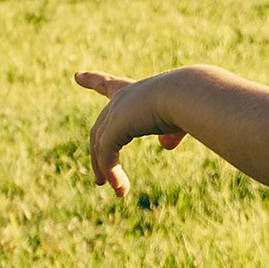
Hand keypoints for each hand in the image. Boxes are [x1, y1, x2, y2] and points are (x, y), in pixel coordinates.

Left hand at [75, 67, 197, 197]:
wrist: (190, 95)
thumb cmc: (192, 103)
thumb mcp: (181, 120)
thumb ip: (171, 131)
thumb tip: (165, 146)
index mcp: (137, 91)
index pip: (111, 85)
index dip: (94, 80)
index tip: (77, 76)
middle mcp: (122, 98)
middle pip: (100, 128)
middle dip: (97, 156)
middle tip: (99, 180)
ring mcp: (116, 112)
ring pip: (101, 146)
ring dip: (107, 172)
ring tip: (117, 191)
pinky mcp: (114, 127)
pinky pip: (107, 155)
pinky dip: (112, 173)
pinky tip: (121, 190)